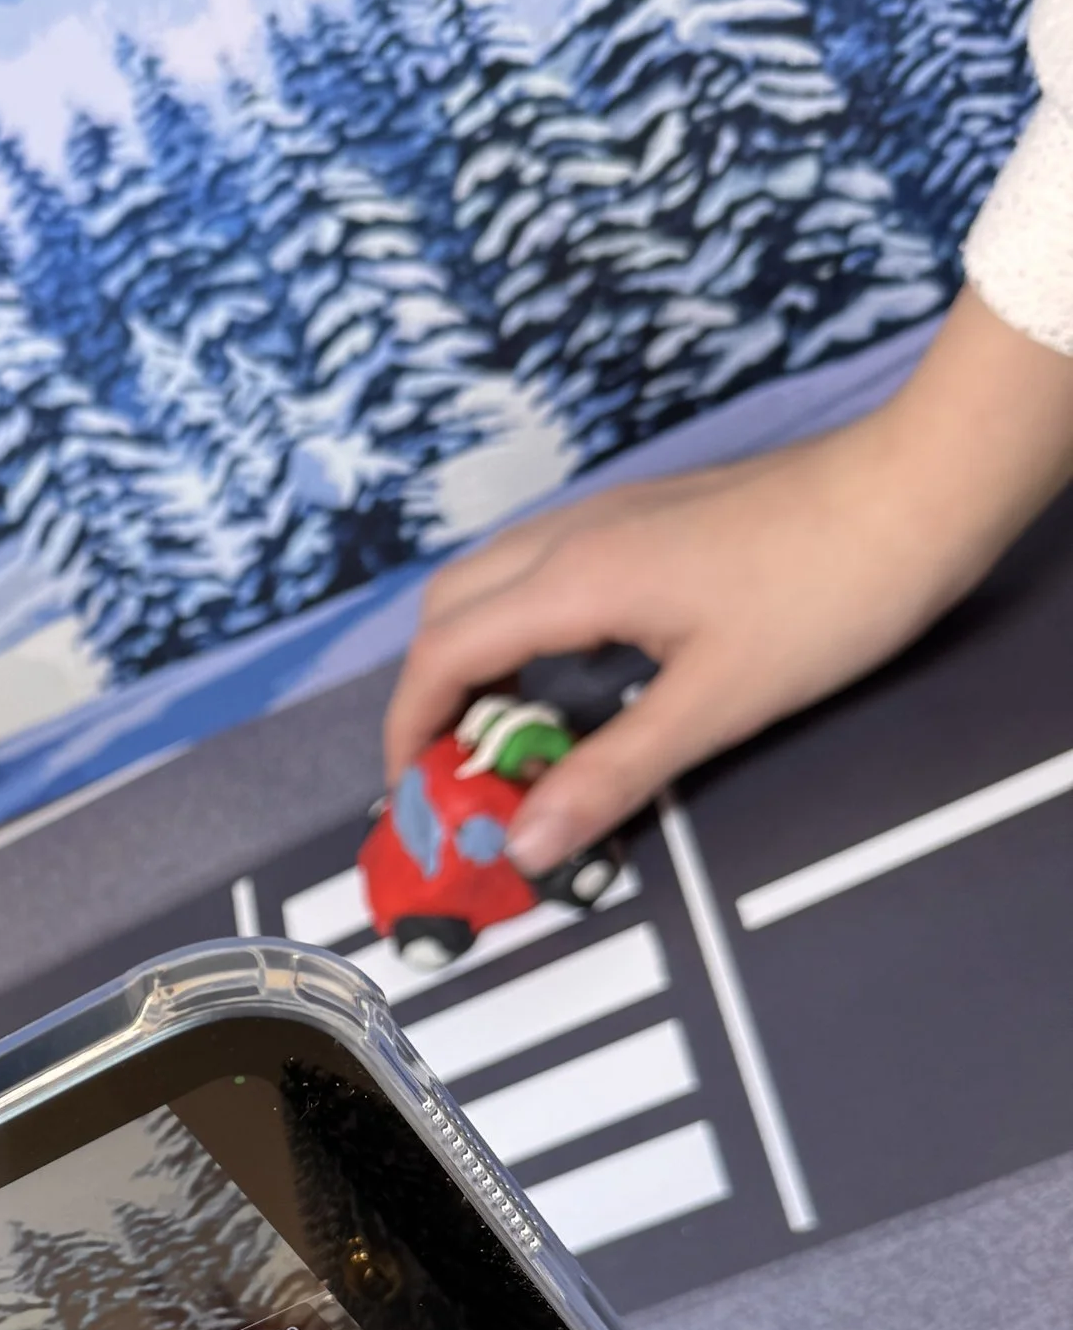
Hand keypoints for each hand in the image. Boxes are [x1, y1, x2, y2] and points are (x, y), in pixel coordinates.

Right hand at [382, 292, 1072, 872]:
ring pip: (492, 579)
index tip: (414, 792)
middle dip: (429, 690)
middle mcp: (572, 536)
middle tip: (455, 768)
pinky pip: (541, 566)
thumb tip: (527, 841)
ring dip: (473, 653)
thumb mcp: (717, 704)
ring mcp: (611, 516)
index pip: (442, 654)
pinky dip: (519, 624)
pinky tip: (569, 671)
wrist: (921, 488)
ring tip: (506, 729)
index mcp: (573, 581)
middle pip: (448, 607)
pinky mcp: (649, 514)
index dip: (409, 728)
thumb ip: (613, 773)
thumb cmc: (829, 591)